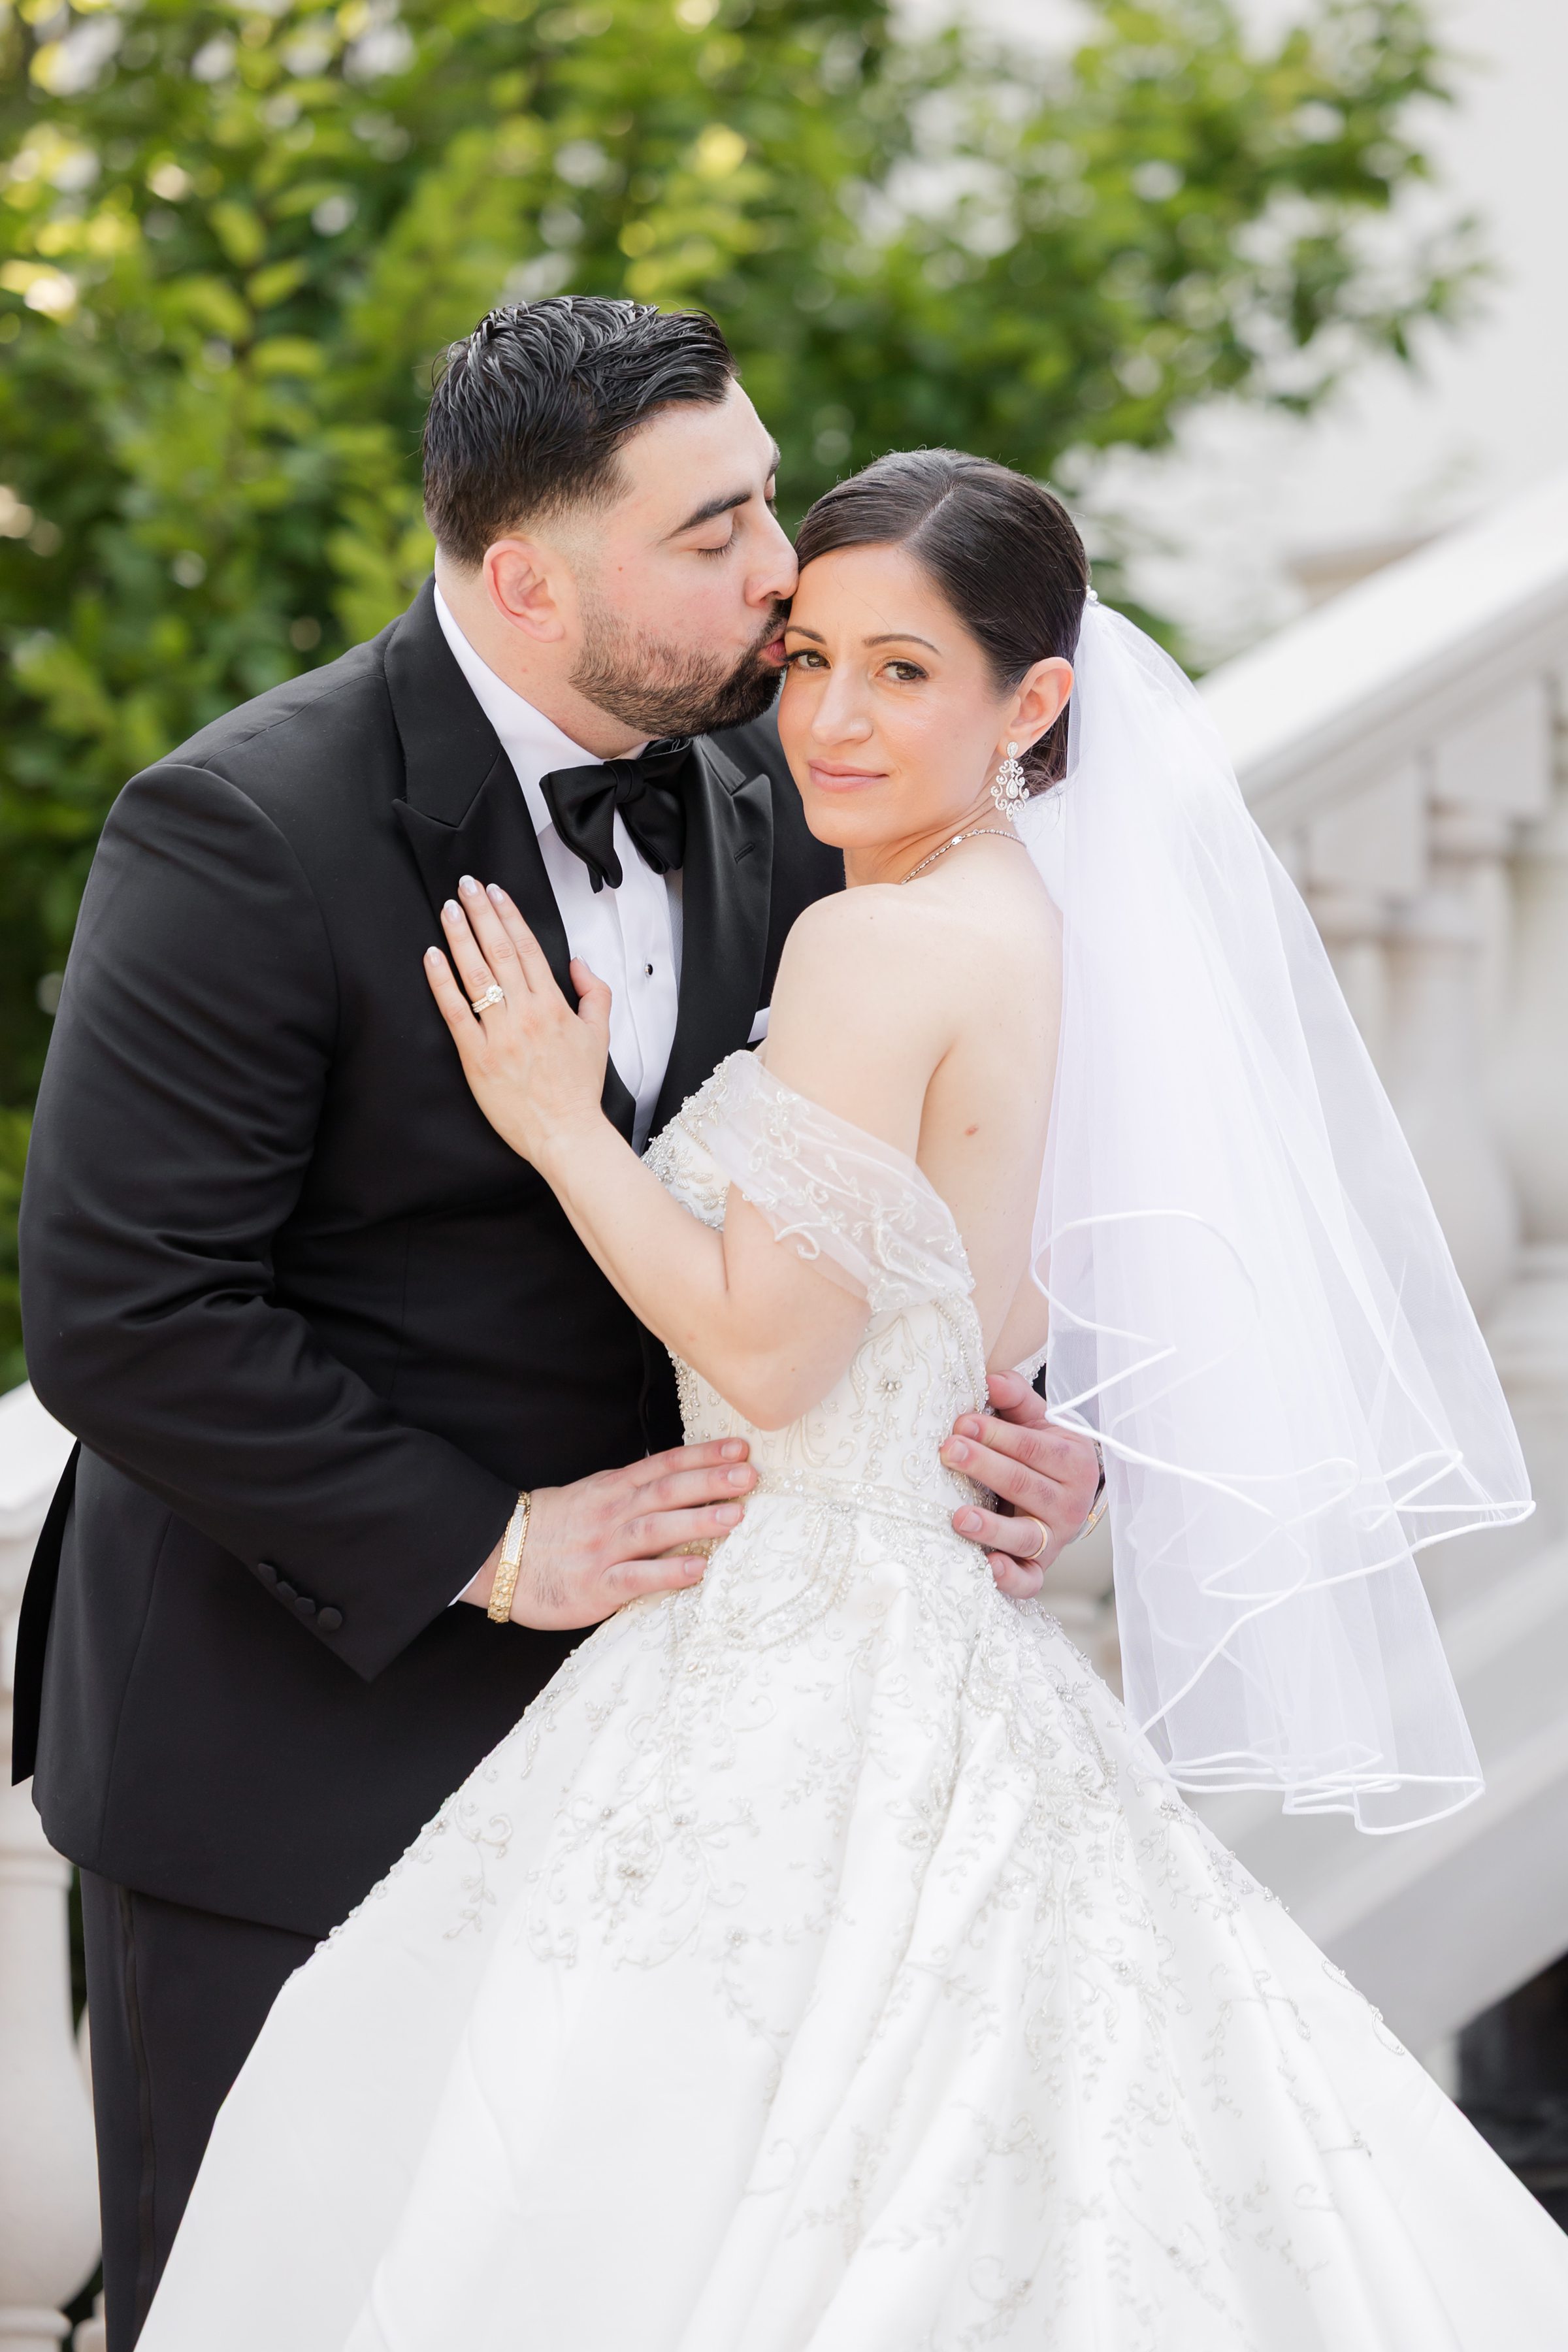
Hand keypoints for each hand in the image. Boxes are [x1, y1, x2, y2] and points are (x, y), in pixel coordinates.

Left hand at [424, 875, 608, 1168]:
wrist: (566, 1133)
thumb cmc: (580, 1088)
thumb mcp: (600, 1035)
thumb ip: (594, 993)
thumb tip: (576, 963)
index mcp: (554, 1005)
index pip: (527, 948)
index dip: (509, 915)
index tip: (494, 892)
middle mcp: (526, 1014)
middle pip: (499, 951)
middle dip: (481, 913)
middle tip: (465, 885)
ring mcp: (499, 1035)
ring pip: (476, 974)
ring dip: (460, 937)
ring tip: (448, 909)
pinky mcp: (476, 1057)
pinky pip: (455, 1012)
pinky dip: (442, 982)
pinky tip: (432, 956)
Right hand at [460, 1439, 757, 1628]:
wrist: (498, 1556)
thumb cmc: (553, 1528)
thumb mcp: (593, 1496)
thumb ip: (634, 1491)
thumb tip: (684, 1482)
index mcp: (613, 1488)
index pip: (664, 1465)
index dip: (703, 1456)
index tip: (740, 1449)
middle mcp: (613, 1513)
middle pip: (667, 1491)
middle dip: (710, 1482)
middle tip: (749, 1476)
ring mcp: (605, 1548)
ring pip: (656, 1529)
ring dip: (697, 1521)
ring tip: (735, 1516)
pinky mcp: (597, 1585)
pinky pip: (636, 1577)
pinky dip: (668, 1572)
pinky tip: (698, 1570)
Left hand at [941, 1369, 1102, 1598]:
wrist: (1064, 1494)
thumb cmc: (1041, 1450)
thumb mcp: (1035, 1419)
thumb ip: (1015, 1397)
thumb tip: (990, 1380)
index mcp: (1072, 1461)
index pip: (1034, 1448)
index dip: (998, 1435)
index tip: (962, 1423)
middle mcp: (1070, 1503)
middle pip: (1025, 1486)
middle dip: (984, 1467)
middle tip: (948, 1450)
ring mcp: (1054, 1539)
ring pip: (1024, 1535)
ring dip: (991, 1527)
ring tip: (959, 1516)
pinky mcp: (1040, 1568)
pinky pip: (1029, 1580)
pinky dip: (1010, 1578)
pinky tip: (986, 1566)